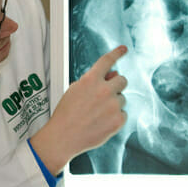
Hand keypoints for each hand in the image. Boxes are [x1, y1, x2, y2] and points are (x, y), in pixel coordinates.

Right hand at [31, 45, 128, 174]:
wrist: (64, 137)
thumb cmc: (67, 114)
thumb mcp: (75, 91)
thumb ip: (94, 80)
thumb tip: (115, 74)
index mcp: (90, 80)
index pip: (107, 61)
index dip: (117, 53)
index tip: (124, 49)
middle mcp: (104, 90)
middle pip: (122, 80)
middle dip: (116, 85)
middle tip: (107, 95)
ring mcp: (113, 105)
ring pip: (122, 98)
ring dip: (114, 103)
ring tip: (97, 114)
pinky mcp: (118, 120)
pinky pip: (123, 114)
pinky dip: (115, 118)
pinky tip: (101, 122)